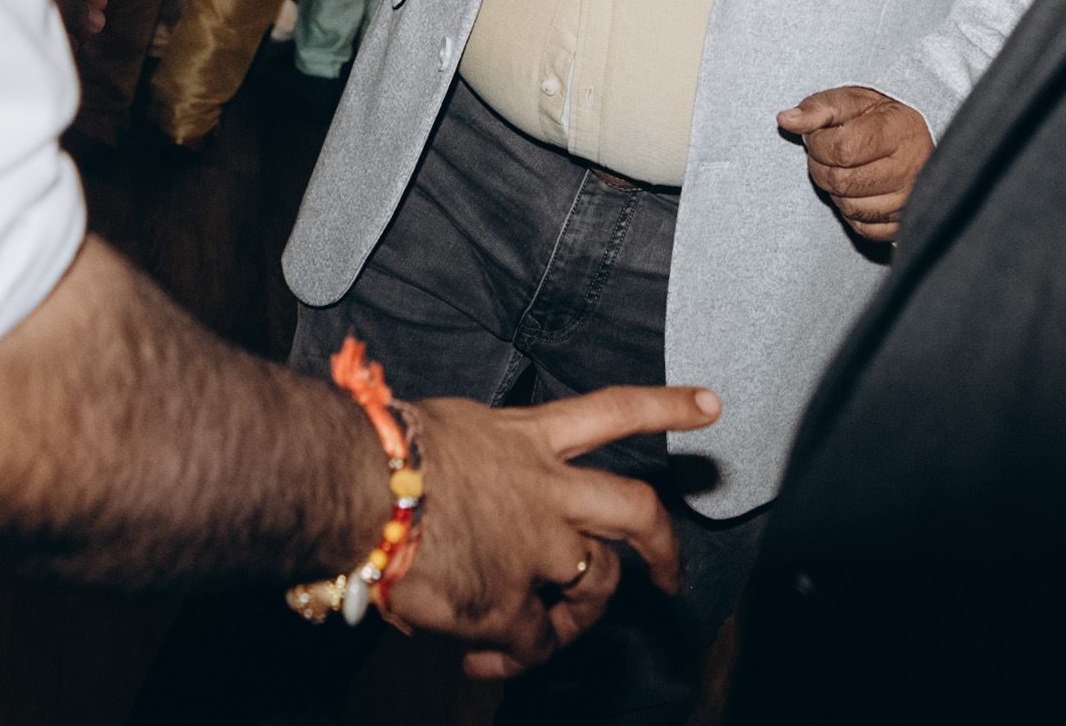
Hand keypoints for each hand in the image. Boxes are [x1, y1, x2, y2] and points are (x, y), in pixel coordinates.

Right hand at [390, 383, 717, 677]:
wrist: (354, 484)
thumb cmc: (377, 450)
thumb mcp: (446, 429)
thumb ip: (478, 458)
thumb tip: (463, 485)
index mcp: (528, 437)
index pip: (615, 411)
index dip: (667, 407)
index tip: (711, 406)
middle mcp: (546, 488)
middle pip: (636, 511)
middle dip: (664, 546)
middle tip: (671, 574)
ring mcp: (536, 547)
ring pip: (597, 584)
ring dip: (582, 617)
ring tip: (550, 635)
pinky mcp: (510, 601)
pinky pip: (535, 641)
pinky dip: (518, 656)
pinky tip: (486, 659)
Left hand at [778, 86, 932, 245]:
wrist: (913, 138)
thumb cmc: (880, 116)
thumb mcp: (851, 100)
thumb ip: (817, 108)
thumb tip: (785, 119)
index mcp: (898, 131)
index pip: (843, 149)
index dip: (818, 143)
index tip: (818, 135)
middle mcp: (909, 168)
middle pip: (842, 181)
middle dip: (820, 166)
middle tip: (825, 152)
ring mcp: (908, 199)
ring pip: (850, 207)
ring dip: (834, 189)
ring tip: (841, 168)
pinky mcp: (903, 222)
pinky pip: (863, 227)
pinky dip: (850, 211)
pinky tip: (855, 189)